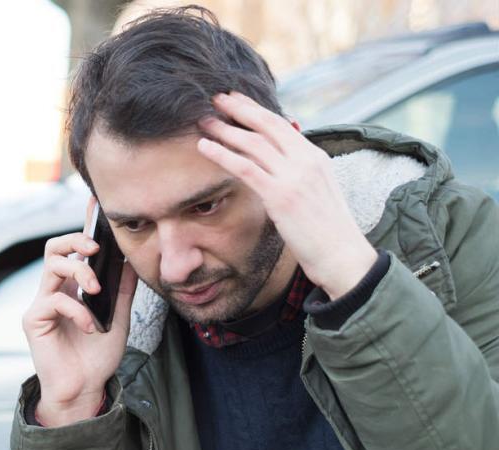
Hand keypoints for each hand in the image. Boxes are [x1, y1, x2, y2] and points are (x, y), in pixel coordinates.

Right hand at [22, 197, 137, 426]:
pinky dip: (77, 310)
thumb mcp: (120, 316)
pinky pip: (54, 301)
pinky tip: (90, 326)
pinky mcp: (34, 321)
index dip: (83, 225)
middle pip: (54, 248)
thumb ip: (123, 288)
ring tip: (95, 290)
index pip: (75, 249)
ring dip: (78, 272)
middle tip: (95, 248)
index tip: (95, 204)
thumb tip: (133, 258)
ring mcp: (42, 304)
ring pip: (52, 267)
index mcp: (73, 287)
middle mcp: (54, 291)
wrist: (85, 388)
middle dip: (75, 240)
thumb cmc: (98, 355)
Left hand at [196, 92, 376, 298]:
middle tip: (215, 98)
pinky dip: (222, 154)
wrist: (341, 255)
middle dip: (239, 109)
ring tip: (203, 122)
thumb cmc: (326, 230)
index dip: (255, 110)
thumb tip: (277, 163)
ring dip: (225, 130)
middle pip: (266, 125)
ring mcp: (294, 177)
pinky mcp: (280, 196)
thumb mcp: (316, 192)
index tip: (236, 100)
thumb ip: (298, 173)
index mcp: (315, 156)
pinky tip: (204, 147)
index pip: (280, 125)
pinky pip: (245, 168)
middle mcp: (305, 160)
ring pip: (253, 143)